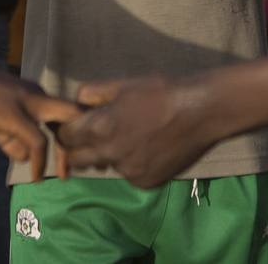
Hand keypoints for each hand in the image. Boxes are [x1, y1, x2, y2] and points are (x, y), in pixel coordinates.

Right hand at [0, 60, 82, 180]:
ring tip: (62, 176)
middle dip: (81, 141)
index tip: (73, 154)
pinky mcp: (13, 116)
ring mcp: (26, 103)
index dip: (73, 131)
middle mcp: (36, 94)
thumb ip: (11, 135)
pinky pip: (37, 143)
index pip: (65, 110)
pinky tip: (35, 176)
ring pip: (61, 128)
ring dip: (63, 156)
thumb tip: (23, 156)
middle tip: (80, 167)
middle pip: (73, 117)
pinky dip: (39, 162)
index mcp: (33, 92)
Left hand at [55, 76, 217, 187]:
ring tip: (127, 137)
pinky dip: (132, 164)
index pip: (66, 137)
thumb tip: (76, 103)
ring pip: (106, 166)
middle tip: (91, 136)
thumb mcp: (123, 84)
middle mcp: (111, 154)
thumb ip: (92, 93)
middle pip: (78, 159)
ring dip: (108, 155)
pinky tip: (147, 148)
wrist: (200, 111)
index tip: (74, 126)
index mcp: (101, 128)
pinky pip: (128, 175)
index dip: (67, 130)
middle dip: (79, 148)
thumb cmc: (161, 92)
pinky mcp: (146, 182)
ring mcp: (129, 172)